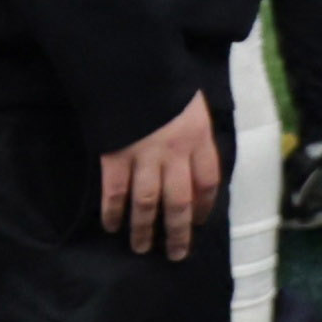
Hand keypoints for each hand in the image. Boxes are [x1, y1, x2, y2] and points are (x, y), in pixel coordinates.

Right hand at [97, 92, 224, 260]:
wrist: (130, 67)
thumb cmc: (164, 82)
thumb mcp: (192, 104)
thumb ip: (195, 134)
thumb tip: (195, 164)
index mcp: (198, 137)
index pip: (208, 181)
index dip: (205, 206)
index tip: (201, 223)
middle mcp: (175, 152)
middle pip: (180, 201)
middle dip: (179, 232)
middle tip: (176, 254)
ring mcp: (143, 156)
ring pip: (147, 204)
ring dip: (144, 230)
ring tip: (142, 248)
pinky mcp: (115, 157)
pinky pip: (115, 193)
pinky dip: (113, 213)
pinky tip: (112, 226)